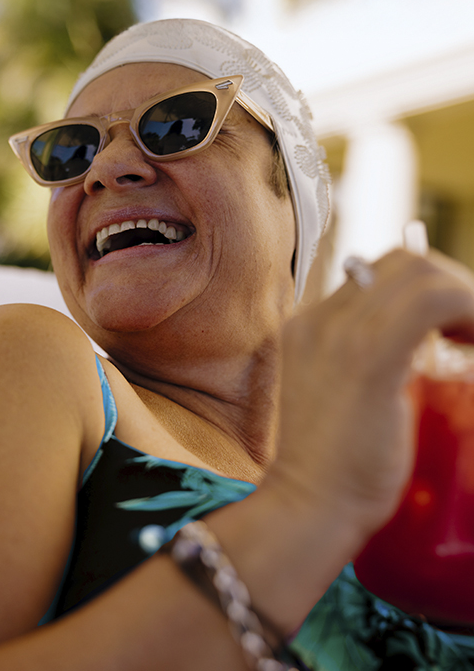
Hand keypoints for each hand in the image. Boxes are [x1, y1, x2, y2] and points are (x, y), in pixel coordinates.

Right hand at [268, 248, 473, 545]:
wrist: (309, 506)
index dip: (431, 287)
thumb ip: (375, 364)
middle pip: (406, 261)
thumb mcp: (346, 398)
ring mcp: (339, 332)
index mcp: (311, 324)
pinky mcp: (369, 357)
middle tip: (471, 333)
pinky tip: (472, 344)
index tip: (457, 329)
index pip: (381, 272)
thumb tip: (431, 346)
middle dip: (456, 284)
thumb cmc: (337, 468)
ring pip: (423, 272)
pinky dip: (468, 312)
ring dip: (466, 297)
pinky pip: (434, 302)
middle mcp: (321, 317)